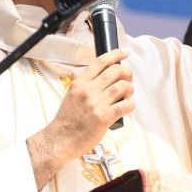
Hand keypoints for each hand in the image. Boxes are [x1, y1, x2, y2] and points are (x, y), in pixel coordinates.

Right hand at [27, 49, 133, 189]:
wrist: (61, 139)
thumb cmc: (68, 118)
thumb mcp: (73, 94)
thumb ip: (87, 84)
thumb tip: (107, 76)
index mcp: (80, 82)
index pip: (101, 61)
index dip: (116, 54)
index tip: (125, 52)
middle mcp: (88, 90)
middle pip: (116, 71)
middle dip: (127, 73)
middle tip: (128, 78)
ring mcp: (96, 103)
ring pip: (123, 87)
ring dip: (130, 89)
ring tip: (128, 94)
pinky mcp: (104, 117)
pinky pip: (125, 105)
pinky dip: (130, 104)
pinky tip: (127, 107)